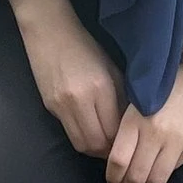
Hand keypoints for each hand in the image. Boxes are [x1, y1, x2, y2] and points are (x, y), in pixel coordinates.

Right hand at [7, 0, 125, 159]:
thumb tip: (130, 124)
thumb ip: (121, 98)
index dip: (124, 142)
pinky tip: (91, 130)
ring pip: (81, 144)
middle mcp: (79, 101)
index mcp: (99, 88)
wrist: (49, 31)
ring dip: (95, 148)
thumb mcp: (111, 68)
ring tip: (106, 143)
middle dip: (110, 151)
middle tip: (121, 149)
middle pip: (97, 143)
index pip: (115, 130)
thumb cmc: (85, 45)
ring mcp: (61, 106)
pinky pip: (70, 132)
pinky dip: (83, 137)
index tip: (133, 142)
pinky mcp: (49, 107)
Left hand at [103, 67, 182, 182]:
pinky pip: (172, 170)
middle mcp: (154, 133)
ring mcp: (175, 141)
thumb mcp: (137, 102)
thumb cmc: (164, 86)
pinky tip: (155, 178)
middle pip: (135, 174)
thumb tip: (116, 158)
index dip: (112, 176)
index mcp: (134, 120)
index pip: (118, 159)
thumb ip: (127, 129)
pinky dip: (160, 178)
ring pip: (155, 179)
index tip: (111, 180)